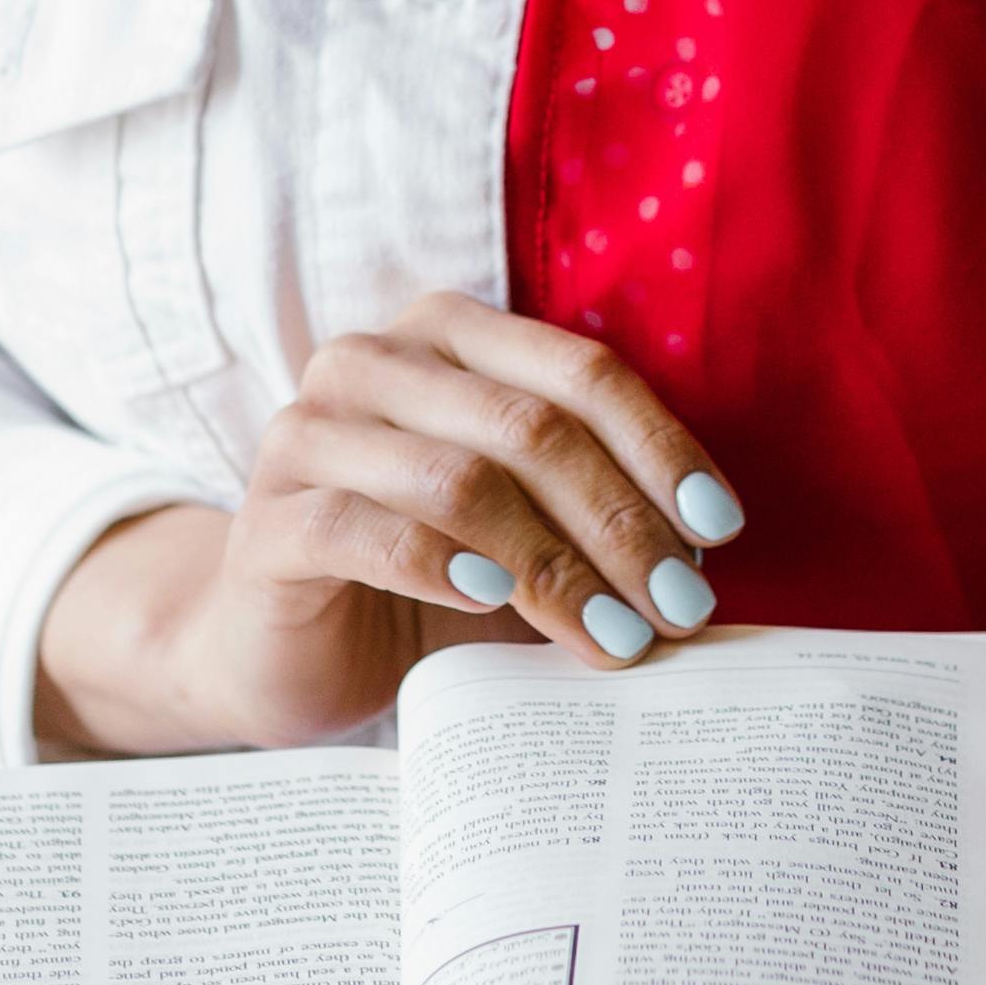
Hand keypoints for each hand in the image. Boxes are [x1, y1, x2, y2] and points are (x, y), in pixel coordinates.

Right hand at [37, 293, 743, 754]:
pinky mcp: (266, 523)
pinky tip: (493, 604)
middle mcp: (371, 363)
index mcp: (446, 335)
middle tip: (679, 609)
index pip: (579, 373)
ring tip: (616, 636)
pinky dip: (442, 567)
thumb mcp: (523, 529)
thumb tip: (698, 559)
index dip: (659, 447)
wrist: (280, 648)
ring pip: (459, 480)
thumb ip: (591, 514)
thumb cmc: (422, 576)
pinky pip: (363, 531)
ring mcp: (308, 437)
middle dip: (621, 524)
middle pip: (531, 428)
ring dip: (555, 565)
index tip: (719, 530)